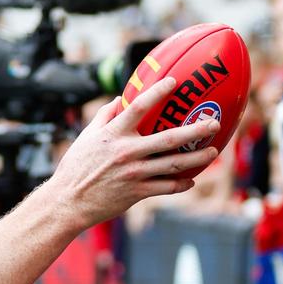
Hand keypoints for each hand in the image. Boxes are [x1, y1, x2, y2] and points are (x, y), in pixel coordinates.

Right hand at [48, 77, 220, 228]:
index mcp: (113, 134)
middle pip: (168, 138)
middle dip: (195, 130)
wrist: (69, 201)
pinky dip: (181, 183)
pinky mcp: (137, 192)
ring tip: (213, 152)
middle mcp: (126, 152)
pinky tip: (192, 179)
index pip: (138, 107)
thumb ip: (104, 115)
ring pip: (173, 164)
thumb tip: (120, 98)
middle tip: (213, 123)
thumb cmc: (76, 167)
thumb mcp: (86, 136)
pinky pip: (166, 187)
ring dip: (197, 158)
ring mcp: (134, 173)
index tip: (173, 82)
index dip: (157, 92)